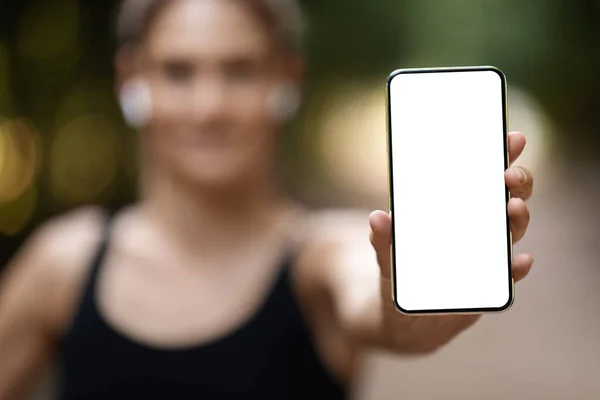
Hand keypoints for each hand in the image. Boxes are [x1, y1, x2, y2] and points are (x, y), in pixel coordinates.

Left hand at [368, 131, 533, 352]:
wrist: (405, 321)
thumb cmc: (400, 276)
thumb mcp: (386, 257)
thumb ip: (383, 240)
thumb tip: (377, 217)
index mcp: (455, 211)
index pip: (481, 176)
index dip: (499, 155)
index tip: (511, 138)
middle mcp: (475, 229)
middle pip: (505, 198)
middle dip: (516, 181)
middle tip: (509, 176)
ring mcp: (484, 256)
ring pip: (511, 230)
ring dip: (518, 218)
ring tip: (513, 208)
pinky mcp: (488, 285)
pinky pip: (508, 276)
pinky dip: (516, 269)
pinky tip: (519, 261)